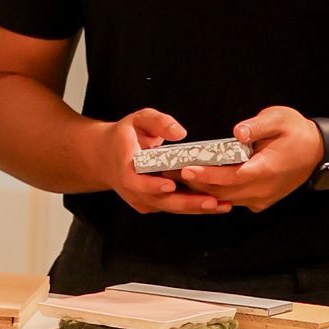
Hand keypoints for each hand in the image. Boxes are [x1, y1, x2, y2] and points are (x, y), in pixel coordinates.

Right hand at [96, 108, 233, 217]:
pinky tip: (216, 206)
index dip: (152, 186)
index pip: (136, 181)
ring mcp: (142, 200)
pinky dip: (193, 207)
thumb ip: (158, 122)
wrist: (105, 157)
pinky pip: (173, 208)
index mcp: (125, 167)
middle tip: (212, 201)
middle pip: (160, 201)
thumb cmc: (125, 136)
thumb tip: (180, 132)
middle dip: (187, 203)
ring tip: (222, 206)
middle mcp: (132, 189)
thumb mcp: (138, 120)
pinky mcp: (151, 205)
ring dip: (196, 208)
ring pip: (170, 208)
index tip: (170, 185)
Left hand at [183, 105, 323, 212]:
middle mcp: (263, 189)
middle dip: (195, 182)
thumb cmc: (297, 132)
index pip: (231, 176)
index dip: (208, 174)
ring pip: (225, 198)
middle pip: (222, 191)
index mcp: (267, 169)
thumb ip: (258, 126)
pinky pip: (233, 199)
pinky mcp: (260, 200)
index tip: (187, 168)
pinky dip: (215, 192)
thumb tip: (239, 132)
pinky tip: (198, 182)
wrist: (317, 152)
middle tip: (169, 171)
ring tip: (177, 176)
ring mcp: (261, 198)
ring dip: (202, 189)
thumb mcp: (280, 119)